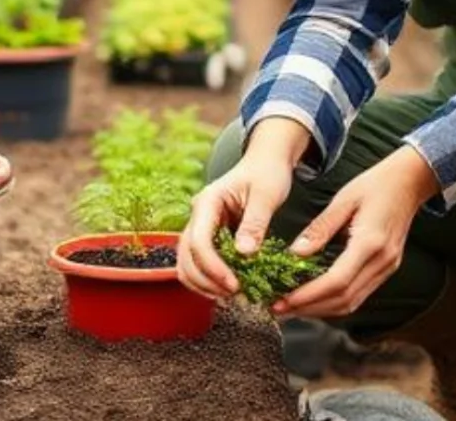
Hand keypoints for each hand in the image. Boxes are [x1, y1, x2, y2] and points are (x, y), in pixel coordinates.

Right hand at [177, 118, 309, 299]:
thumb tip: (244, 254)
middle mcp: (198, 215)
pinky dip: (210, 279)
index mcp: (208, 201)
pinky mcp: (210, 237)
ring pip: (188, 264)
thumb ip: (254, 223)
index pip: (199, 241)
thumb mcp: (266, 195)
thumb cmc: (268, 172)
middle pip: (187, 257)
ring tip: (234, 295)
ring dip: (205, 284)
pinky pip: (200, 263)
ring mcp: (202, 227)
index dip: (213, 267)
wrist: (267, 161)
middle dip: (208, 281)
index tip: (234, 284)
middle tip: (236, 294)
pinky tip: (231, 287)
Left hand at [272, 145, 439, 319]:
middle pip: (343, 300)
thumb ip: (320, 229)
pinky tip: (316, 297)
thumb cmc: (376, 184)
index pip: (336, 281)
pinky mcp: (386, 268)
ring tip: (292, 307)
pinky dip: (335, 301)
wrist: (410, 180)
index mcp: (370, 242)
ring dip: (321, 310)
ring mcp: (387, 268)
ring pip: (352, 302)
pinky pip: (359, 294)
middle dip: (309, 309)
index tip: (284, 300)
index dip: (308, 296)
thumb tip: (295, 253)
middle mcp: (382, 261)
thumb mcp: (343, 199)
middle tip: (280, 308)